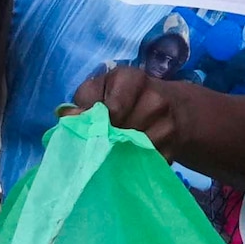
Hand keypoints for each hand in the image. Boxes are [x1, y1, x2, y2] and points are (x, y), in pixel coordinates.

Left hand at [68, 62, 201, 156]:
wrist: (176, 110)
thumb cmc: (127, 97)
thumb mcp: (104, 88)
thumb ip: (85, 100)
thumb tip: (68, 118)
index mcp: (132, 79)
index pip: (111, 109)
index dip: (98, 124)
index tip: (93, 129)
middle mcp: (155, 99)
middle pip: (121, 132)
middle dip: (108, 141)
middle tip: (102, 143)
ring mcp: (168, 125)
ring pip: (133, 150)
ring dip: (120, 155)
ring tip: (115, 151)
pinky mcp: (173, 148)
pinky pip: (146, 162)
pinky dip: (135, 165)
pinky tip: (131, 159)